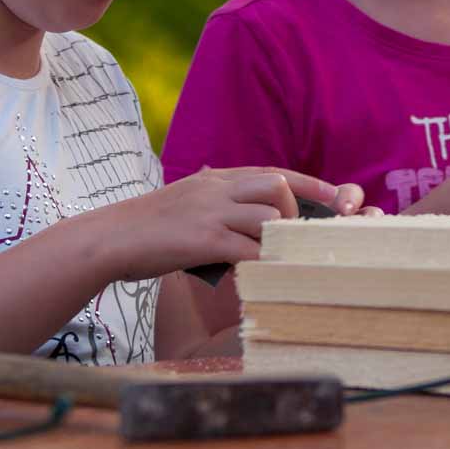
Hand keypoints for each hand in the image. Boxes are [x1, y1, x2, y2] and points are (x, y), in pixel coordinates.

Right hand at [99, 166, 372, 280]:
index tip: (339, 196)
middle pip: (279, 185)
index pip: (276, 172)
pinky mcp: (202, 239)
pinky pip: (247, 250)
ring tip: (277, 259)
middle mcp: (219, 188)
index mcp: (219, 178)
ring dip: (280, 240)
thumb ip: (221, 202)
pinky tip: (267, 276)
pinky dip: (263, 264)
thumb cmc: (150, 227)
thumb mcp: (190, 200)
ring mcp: (212, 212)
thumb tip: (247, 218)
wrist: (110, 237)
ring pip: (268, 216)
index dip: (311, 185)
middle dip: (296, 212)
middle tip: (293, 239)